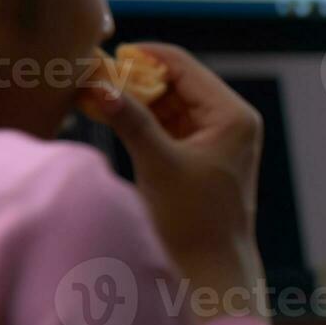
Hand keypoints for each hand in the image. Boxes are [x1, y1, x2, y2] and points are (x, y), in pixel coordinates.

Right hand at [78, 43, 265, 314]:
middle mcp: (231, 119)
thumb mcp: (159, 164)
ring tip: (95, 92)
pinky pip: (169, 123)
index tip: (104, 57)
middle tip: (92, 75)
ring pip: (170, 102)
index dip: (143, 57)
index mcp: (232, 115)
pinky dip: (142, 118)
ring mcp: (218, 136)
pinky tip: (111, 114)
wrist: (213, 267)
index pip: (184, 66)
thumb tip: (99, 85)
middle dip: (135, 78)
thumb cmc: (195, 220)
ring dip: (135, 98)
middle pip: (176, 81)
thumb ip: (131, 121)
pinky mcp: (201, 152)